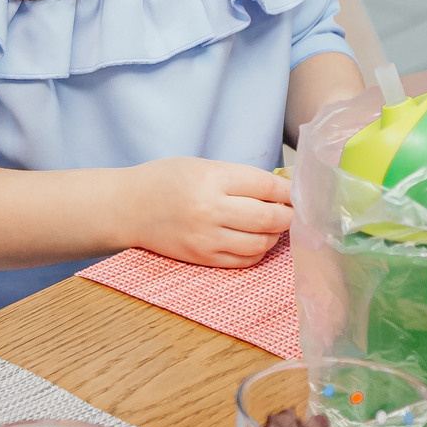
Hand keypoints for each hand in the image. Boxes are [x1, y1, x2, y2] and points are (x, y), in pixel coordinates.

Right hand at [123, 158, 291, 267]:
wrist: (129, 208)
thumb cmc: (166, 180)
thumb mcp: (203, 166)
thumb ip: (241, 178)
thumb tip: (282, 190)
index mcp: (212, 178)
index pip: (267, 186)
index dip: (289, 191)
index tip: (297, 191)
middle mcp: (210, 209)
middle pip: (270, 217)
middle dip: (289, 215)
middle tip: (293, 210)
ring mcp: (206, 238)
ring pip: (261, 243)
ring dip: (274, 235)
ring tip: (272, 225)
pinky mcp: (203, 258)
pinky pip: (244, 261)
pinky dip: (257, 251)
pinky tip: (254, 239)